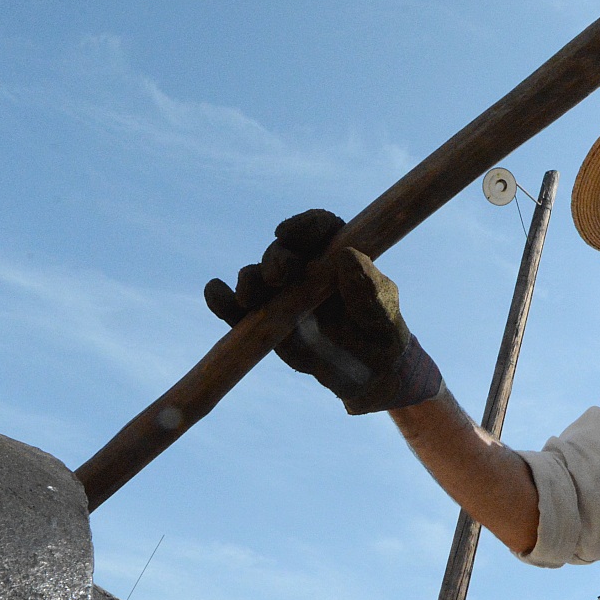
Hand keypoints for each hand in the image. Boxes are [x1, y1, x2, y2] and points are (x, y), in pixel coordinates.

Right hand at [204, 209, 443, 414]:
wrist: (367, 373)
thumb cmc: (381, 336)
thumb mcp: (384, 316)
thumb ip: (369, 289)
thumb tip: (348, 256)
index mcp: (338, 255)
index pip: (319, 228)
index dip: (303, 226)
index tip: (288, 233)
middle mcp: (306, 268)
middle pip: (283, 251)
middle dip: (277, 258)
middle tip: (279, 276)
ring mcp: (282, 294)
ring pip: (258, 277)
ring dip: (249, 281)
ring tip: (250, 297)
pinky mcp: (264, 321)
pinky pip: (238, 309)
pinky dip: (223, 301)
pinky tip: (215, 293)